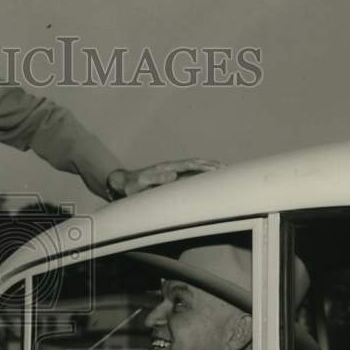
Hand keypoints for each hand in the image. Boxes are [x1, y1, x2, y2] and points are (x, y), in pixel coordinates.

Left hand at [107, 159, 221, 197]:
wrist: (122, 184)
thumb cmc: (130, 185)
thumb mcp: (140, 183)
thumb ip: (155, 179)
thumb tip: (173, 175)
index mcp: (167, 168)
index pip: (190, 164)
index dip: (203, 166)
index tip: (217, 168)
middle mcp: (171, 169)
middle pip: (195, 164)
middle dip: (211, 165)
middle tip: (227, 168)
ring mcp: (171, 173)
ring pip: (193, 169)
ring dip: (207, 169)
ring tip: (223, 172)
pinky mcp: (170, 180)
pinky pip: (188, 177)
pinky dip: (200, 177)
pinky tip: (207, 181)